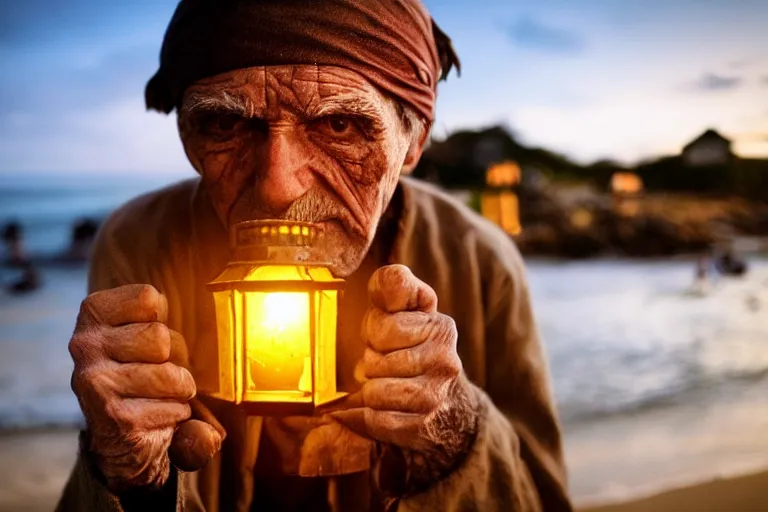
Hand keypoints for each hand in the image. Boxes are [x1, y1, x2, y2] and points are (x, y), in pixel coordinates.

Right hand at [69, 284, 222, 491]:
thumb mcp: (147, 332)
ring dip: (179, 388)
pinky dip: (176, 413)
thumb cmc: (143, 368)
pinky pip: (174, 407)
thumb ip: (162, 320)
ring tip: (160, 393)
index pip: (148, 298)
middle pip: (160, 337)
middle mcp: (85, 346)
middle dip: (173, 356)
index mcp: (93, 315)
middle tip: (156, 369)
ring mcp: (96, 383)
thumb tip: (171, 323)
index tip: (147, 335)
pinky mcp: (116, 418)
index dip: (160, 319)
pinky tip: (155, 416)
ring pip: (169, 375)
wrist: (121, 434)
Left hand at [331, 265, 477, 492]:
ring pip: (373, 392)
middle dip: (370, 365)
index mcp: (440, 326)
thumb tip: (392, 279)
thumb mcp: (409, 310)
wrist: (453, 409)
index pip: (380, 327)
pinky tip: (381, 411)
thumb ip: (395, 286)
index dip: (373, 334)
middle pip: (372, 361)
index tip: (386, 340)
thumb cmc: (417, 350)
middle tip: (385, 368)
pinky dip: (368, 418)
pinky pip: (376, 420)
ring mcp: (436, 395)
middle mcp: (444, 359)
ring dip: (369, 393)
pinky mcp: (424, 426)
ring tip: (385, 388)